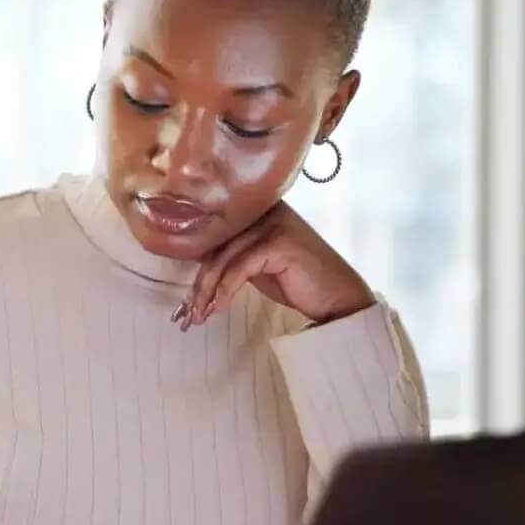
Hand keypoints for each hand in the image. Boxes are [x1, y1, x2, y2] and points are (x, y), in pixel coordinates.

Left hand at [175, 200, 373, 329]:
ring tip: (199, 316)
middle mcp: (265, 210)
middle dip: (199, 283)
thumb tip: (195, 266)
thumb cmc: (298, 281)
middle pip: (216, 244)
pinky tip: (220, 308)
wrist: (338, 297)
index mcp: (258, 209)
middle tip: (188, 313)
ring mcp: (273, 224)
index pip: (216, 233)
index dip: (197, 265)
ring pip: (224, 257)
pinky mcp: (279, 243)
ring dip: (207, 291)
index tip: (187, 298)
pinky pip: (240, 268)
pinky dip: (226, 291)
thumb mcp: (257, 264)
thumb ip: (233, 256)